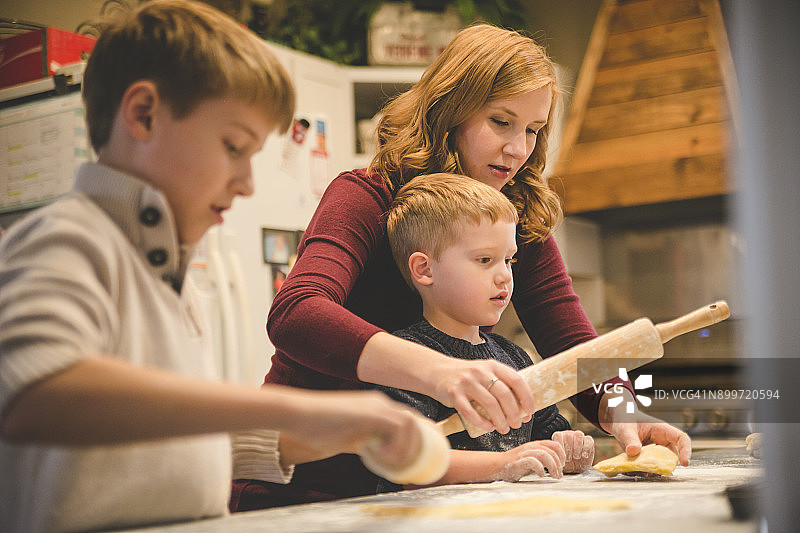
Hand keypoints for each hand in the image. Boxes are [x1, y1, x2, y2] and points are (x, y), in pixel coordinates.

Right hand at [279, 390, 432, 468]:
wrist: (297, 414)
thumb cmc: (315, 427)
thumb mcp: (345, 437)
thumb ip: (361, 443)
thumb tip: (373, 456)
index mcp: (375, 406)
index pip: (406, 419)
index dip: (416, 437)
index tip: (416, 456)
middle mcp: (380, 402)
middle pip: (415, 420)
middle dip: (420, 443)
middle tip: (413, 465)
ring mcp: (377, 406)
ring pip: (412, 424)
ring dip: (408, 447)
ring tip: (396, 464)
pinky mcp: (372, 414)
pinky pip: (400, 428)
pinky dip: (397, 446)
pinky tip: (382, 458)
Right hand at [431, 358, 534, 434]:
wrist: (437, 371)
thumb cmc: (466, 377)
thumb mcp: (485, 373)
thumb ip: (501, 386)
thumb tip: (523, 411)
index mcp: (492, 366)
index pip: (516, 380)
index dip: (527, 397)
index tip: (530, 412)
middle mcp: (480, 371)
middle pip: (504, 394)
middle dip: (513, 413)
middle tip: (516, 425)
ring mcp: (466, 382)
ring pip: (489, 404)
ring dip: (500, 421)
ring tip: (503, 429)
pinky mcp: (453, 393)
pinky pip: (470, 412)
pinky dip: (481, 422)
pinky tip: (487, 427)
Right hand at [495, 440, 565, 480]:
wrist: (498, 465)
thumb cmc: (517, 464)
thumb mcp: (533, 459)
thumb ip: (544, 459)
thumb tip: (559, 467)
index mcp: (536, 444)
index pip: (556, 445)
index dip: (562, 455)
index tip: (561, 466)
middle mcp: (532, 446)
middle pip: (553, 451)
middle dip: (559, 464)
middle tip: (558, 474)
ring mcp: (526, 453)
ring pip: (545, 455)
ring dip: (553, 467)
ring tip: (553, 476)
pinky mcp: (520, 461)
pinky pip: (534, 462)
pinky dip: (540, 469)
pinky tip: (541, 475)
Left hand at [552, 430, 593, 472]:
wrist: (576, 470)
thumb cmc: (565, 465)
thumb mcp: (558, 462)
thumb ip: (555, 457)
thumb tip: (550, 458)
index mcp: (559, 438)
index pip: (558, 435)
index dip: (561, 446)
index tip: (562, 457)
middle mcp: (568, 435)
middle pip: (568, 435)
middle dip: (569, 448)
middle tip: (569, 459)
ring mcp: (579, 437)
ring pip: (578, 434)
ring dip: (578, 447)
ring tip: (576, 457)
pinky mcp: (588, 441)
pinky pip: (589, 439)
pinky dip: (586, 447)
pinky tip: (584, 456)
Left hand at [600, 391, 690, 465]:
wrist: (618, 423)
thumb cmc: (624, 420)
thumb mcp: (625, 428)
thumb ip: (629, 439)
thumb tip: (633, 451)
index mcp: (662, 430)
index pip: (681, 438)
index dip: (686, 450)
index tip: (684, 463)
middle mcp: (662, 442)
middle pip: (672, 457)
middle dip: (664, 466)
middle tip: (649, 470)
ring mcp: (656, 451)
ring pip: (661, 465)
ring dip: (652, 470)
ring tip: (637, 469)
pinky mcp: (648, 458)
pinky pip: (650, 467)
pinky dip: (643, 471)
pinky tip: (632, 469)